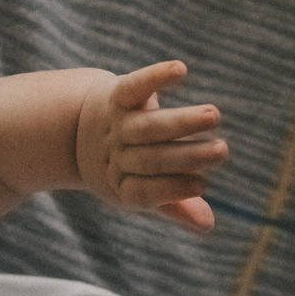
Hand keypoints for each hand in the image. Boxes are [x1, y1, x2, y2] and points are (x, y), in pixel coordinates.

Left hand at [75, 60, 228, 231]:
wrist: (72, 129)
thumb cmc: (125, 165)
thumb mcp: (141, 188)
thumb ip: (174, 203)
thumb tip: (207, 225)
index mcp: (118, 185)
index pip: (144, 192)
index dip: (171, 190)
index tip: (201, 185)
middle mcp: (115, 155)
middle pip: (150, 159)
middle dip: (186, 155)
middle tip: (222, 151)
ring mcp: (115, 124)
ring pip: (148, 126)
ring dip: (181, 121)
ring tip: (213, 116)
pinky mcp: (116, 95)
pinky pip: (135, 86)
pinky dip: (156, 77)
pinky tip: (180, 70)